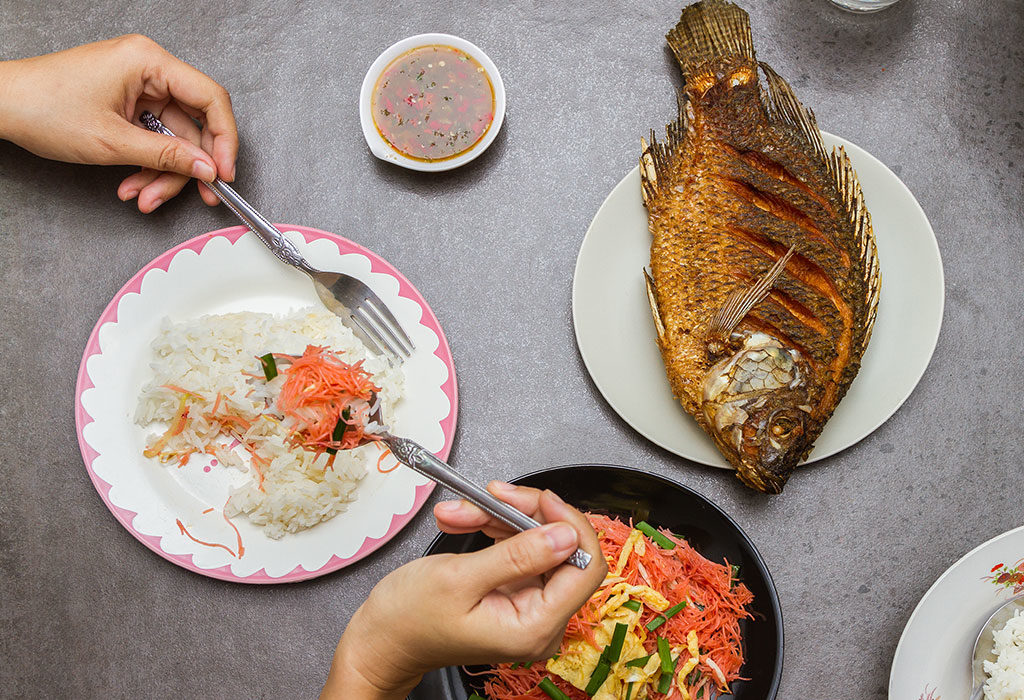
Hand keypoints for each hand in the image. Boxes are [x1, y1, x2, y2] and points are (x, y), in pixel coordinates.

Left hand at [0, 34, 236, 212]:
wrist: (1, 106)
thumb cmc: (42, 107)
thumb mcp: (113, 142)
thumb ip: (168, 157)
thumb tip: (207, 169)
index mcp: (148, 61)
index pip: (210, 99)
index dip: (224, 140)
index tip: (224, 173)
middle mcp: (148, 69)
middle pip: (192, 125)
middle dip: (189, 166)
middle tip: (199, 195)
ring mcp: (138, 86)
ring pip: (173, 138)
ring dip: (163, 173)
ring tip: (144, 196)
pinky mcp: (128, 102)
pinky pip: (154, 138)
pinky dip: (148, 165)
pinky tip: (134, 184)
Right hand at [322, 483, 606, 699]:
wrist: (380, 640)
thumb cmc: (409, 622)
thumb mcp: (459, 580)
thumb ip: (517, 555)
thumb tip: (565, 535)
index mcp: (534, 626)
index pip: (584, 568)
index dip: (569, 525)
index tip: (541, 498)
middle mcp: (539, 619)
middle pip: (559, 548)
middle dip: (523, 514)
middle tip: (492, 494)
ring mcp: (526, 604)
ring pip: (534, 541)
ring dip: (498, 517)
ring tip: (462, 510)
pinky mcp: (512, 590)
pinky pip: (515, 548)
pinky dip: (490, 528)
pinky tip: (463, 519)